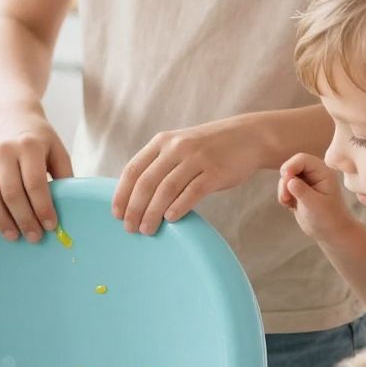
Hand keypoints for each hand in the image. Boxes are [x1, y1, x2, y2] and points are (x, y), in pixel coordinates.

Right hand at [0, 112, 73, 243]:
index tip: (51, 226)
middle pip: (11, 193)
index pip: (35, 184)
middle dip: (24, 220)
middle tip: (34, 237)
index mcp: (29, 145)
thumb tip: (68, 209)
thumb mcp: (57, 150)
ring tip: (14, 236)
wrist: (10, 117)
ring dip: (1, 221)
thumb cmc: (38, 139)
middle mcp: (3, 150)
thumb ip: (64, 176)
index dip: (42, 208)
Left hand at [114, 119, 264, 232]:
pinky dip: (178, 207)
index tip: (116, 215)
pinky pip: (192, 192)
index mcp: (162, 142)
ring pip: (166, 189)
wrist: (249, 136)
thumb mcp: (179, 146)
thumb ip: (159, 165)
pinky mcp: (215, 172)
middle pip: (147, 182)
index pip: (133, 170)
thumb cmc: (209, 148)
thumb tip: (135, 197)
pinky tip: (170, 220)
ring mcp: (196, 158)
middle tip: (130, 228)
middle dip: (135, 208)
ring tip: (147, 229)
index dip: (122, 194)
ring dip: (153, 213)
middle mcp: (176, 148)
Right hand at [278, 153, 350, 243]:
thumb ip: (302, 191)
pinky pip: (284, 187)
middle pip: (291, 166)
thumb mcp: (315, 205)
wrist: (330, 232)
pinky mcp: (298, 190)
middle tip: (287, 197)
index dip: (290, 166)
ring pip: (285, 178)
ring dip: (283, 190)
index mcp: (323, 172)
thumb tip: (289, 180)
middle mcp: (314, 173)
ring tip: (290, 204)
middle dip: (285, 180)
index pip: (302, 159)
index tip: (286, 179)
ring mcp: (306, 181)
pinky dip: (283, 196)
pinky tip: (291, 206)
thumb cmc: (328, 218)